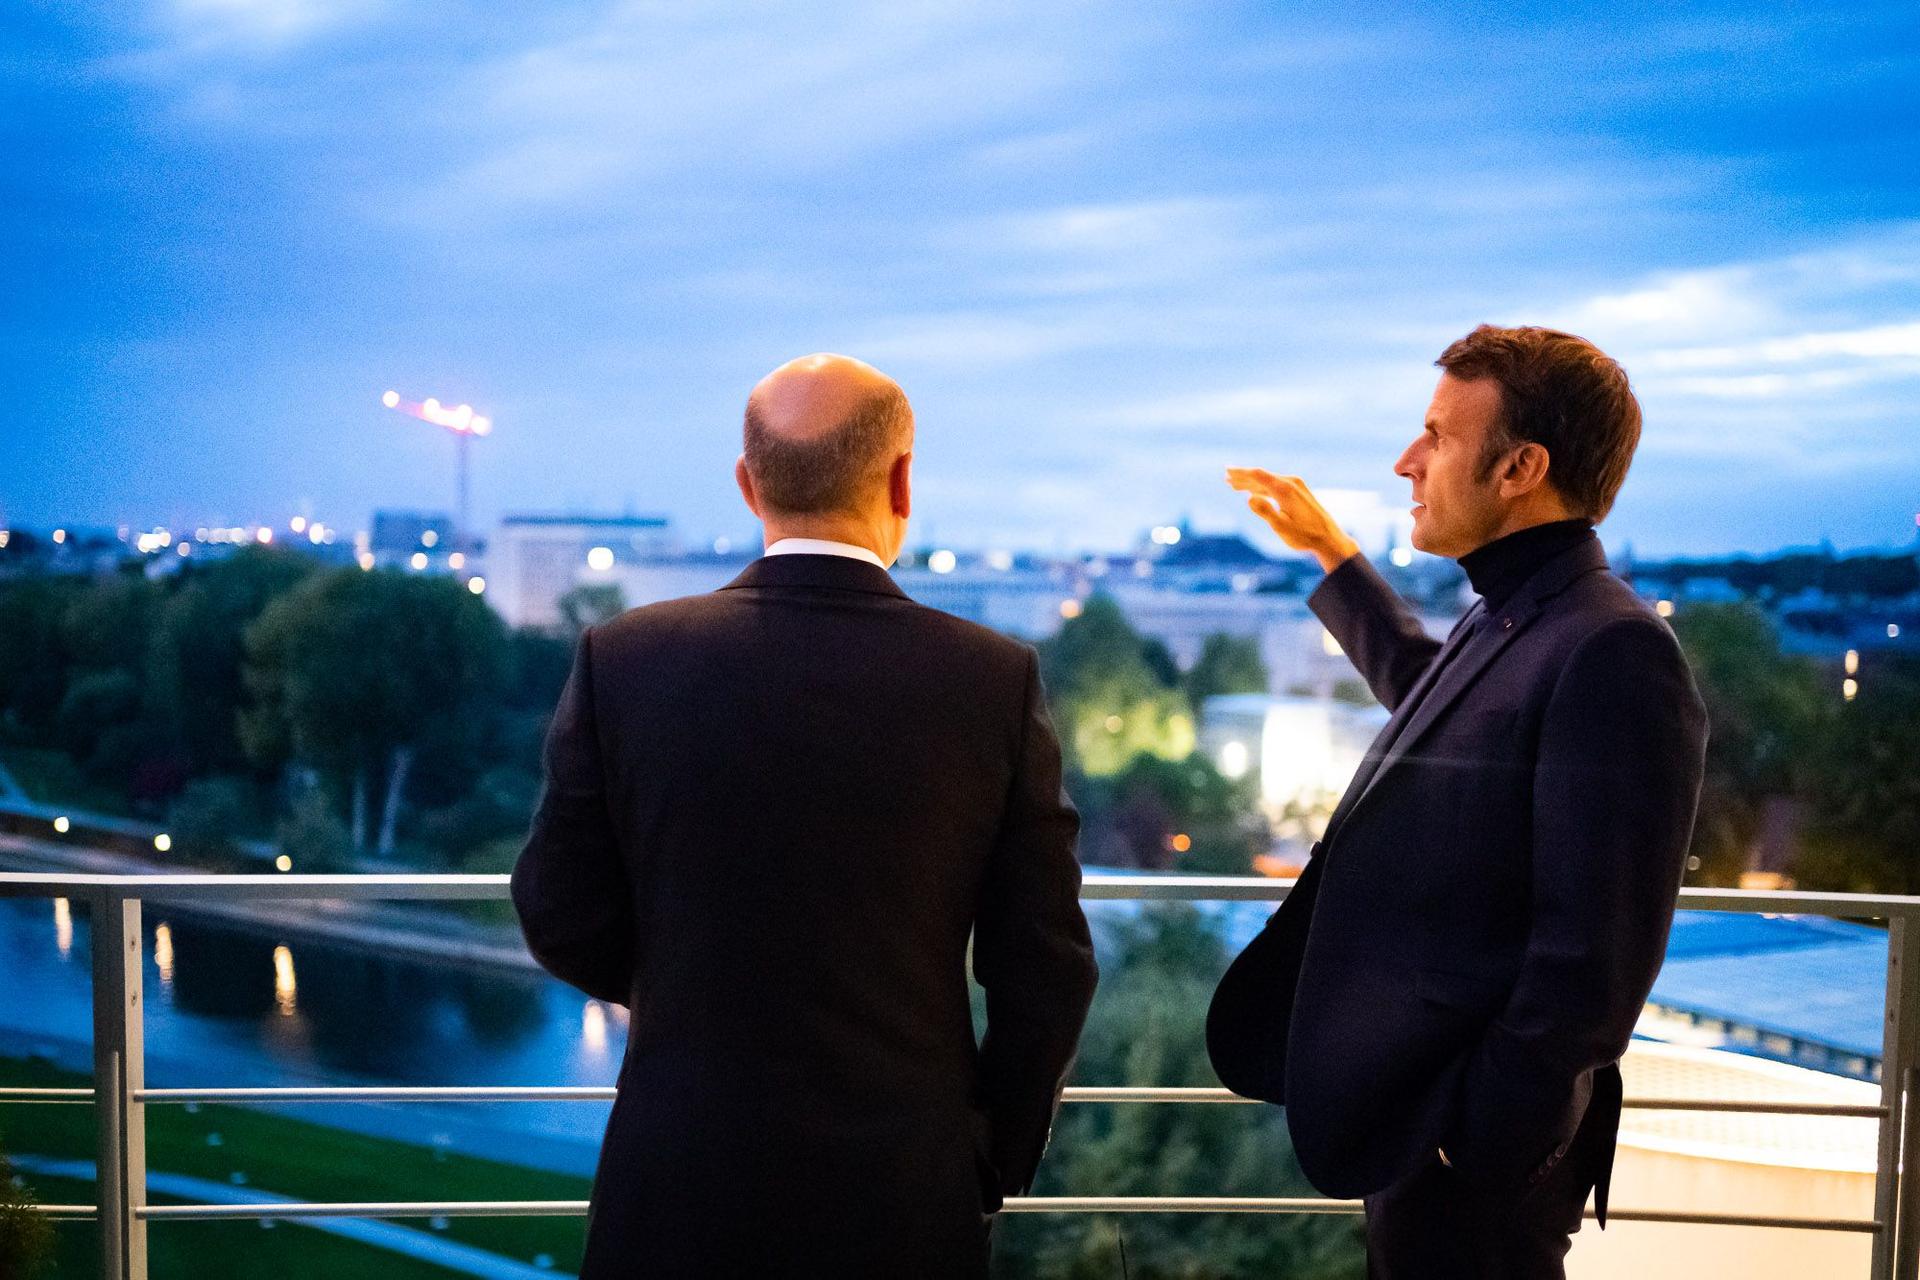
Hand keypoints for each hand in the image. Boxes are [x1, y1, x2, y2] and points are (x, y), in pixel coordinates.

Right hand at [1225, 468, 1359, 572]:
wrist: (1329, 538)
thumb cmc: (1305, 536)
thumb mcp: (1281, 527)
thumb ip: (1265, 512)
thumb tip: (1248, 498)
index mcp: (1285, 489)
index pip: (1258, 475)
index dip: (1241, 472)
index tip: (1227, 470)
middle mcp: (1291, 483)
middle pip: (1262, 476)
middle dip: (1243, 477)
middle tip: (1226, 477)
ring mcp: (1296, 486)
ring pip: (1268, 481)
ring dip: (1251, 483)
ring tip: (1235, 486)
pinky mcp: (1299, 492)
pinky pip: (1275, 486)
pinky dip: (1262, 488)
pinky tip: (1255, 492)